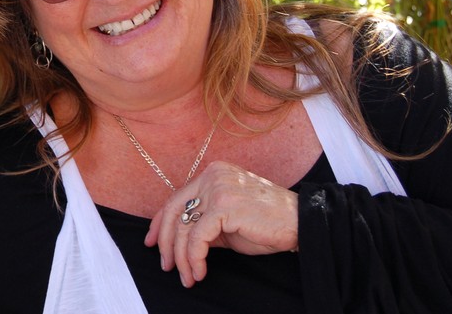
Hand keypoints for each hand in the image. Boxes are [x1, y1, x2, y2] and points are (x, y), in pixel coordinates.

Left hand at [144, 161, 298, 286]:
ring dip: (182, 258)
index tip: (151, 244)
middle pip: (173, 211)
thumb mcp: (228, 222)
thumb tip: (178, 242)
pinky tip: (200, 272)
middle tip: (167, 266)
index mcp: (212, 174)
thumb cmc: (267, 224)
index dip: (159, 223)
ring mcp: (218, 188)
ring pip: (183, 227)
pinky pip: (197, 237)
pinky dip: (195, 258)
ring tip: (188, 278)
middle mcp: (212, 176)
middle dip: (165, 243)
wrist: (300, 223)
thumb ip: (204, 223)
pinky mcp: (225, 205)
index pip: (175, 198)